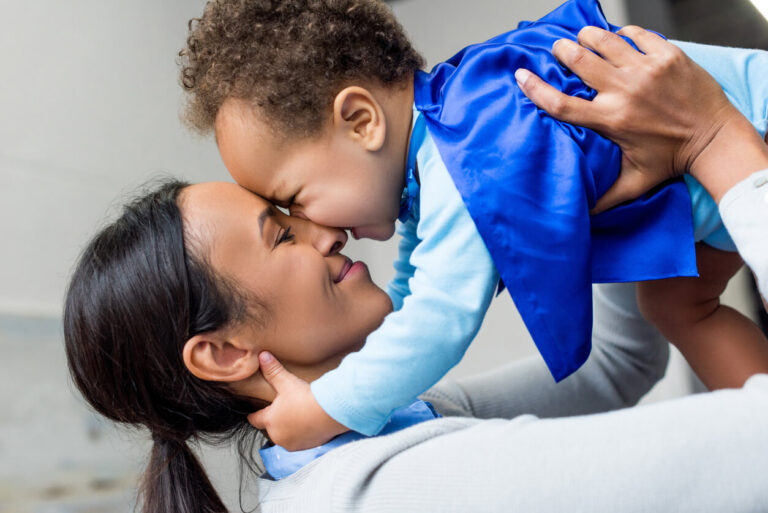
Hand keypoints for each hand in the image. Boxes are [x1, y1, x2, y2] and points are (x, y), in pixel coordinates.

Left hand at [248, 352, 348, 450]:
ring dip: (288, 429)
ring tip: (297, 417)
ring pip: (285, 436)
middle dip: (274, 421)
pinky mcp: (307, 447)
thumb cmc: (306, 399)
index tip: (254, 414)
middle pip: (270, 429)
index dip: (254, 415)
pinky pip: (300, 442)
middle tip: (282, 411)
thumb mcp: (287, 382)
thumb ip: (273, 371)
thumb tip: (262, 356)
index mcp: (270, 420)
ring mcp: (292, 443)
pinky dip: (302, 435)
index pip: (255, 419)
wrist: (330, 413)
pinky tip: (309, 424)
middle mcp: (278, 435)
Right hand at [515, 25, 741, 212]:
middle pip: (580, 61)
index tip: (521, 75)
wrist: (715, 138)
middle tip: (558, 49)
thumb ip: (605, 197)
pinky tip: (620, 39)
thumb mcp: (635, 182)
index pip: (562, 104)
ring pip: (606, 41)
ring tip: (582, 37)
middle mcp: (625, 91)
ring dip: (589, 36)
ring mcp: (648, 70)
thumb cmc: (673, 160)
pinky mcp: (668, 56)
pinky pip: (637, 35)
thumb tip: (582, 215)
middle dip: (564, 51)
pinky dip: (624, 34)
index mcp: (611, 120)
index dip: (536, 89)